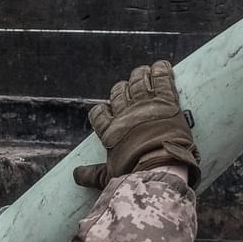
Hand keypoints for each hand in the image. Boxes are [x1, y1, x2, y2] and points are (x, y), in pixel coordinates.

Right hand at [71, 61, 200, 188]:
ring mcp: (145, 106)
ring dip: (139, 76)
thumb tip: (76, 176)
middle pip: (119, 93)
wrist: (159, 167)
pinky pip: (162, 81)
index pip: (99, 113)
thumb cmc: (133, 174)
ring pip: (138, 82)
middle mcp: (125, 115)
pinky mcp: (166, 102)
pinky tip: (162, 65)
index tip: (107, 110)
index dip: (103, 110)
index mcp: (110, 131)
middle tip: (127, 89)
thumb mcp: (109, 176)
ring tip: (143, 72)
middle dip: (122, 90)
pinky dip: (161, 71)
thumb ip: (93, 174)